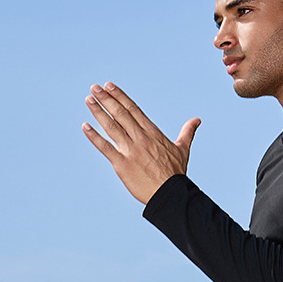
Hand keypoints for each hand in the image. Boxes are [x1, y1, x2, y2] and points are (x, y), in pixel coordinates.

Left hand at [82, 82, 200, 203]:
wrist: (170, 194)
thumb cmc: (176, 174)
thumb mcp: (183, 149)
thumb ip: (187, 132)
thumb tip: (197, 120)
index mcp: (153, 133)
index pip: (133, 110)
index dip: (120, 97)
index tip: (109, 87)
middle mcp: (140, 139)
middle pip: (121, 114)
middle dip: (107, 99)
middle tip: (95, 88)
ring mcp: (131, 151)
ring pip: (112, 127)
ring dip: (99, 112)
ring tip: (89, 100)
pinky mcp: (122, 165)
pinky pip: (105, 148)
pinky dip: (94, 136)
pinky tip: (85, 126)